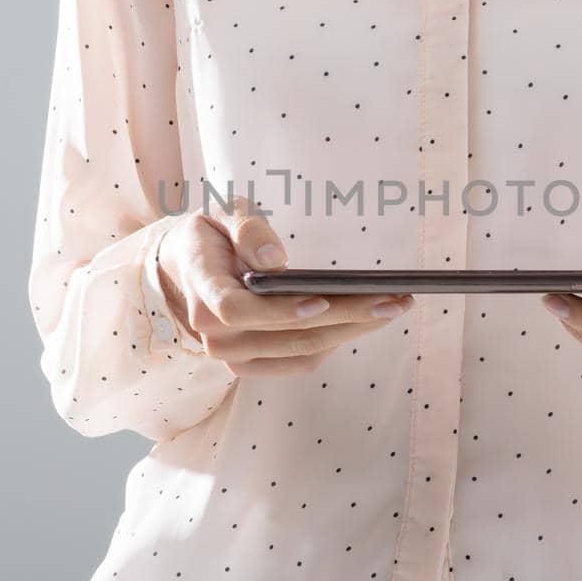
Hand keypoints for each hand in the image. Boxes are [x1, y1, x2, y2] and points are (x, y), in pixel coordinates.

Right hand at [157, 197, 413, 376]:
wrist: (189, 269)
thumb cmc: (214, 236)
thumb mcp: (222, 214)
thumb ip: (246, 228)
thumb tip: (273, 257)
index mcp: (201, 286)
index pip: (235, 309)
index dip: (279, 310)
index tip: (323, 300)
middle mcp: (211, 332)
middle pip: (284, 334)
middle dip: (344, 317)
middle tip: (392, 299)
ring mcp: (231, 354)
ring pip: (300, 350)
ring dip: (350, 332)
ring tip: (392, 306)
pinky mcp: (250, 366)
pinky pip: (299, 362)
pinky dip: (334, 344)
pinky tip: (364, 322)